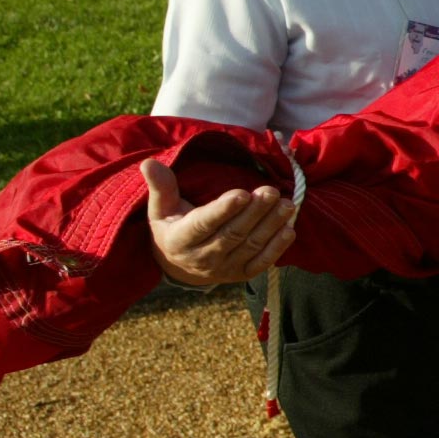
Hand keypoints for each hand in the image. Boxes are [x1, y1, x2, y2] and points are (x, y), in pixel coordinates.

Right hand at [143, 160, 296, 286]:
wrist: (178, 264)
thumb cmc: (171, 225)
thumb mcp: (160, 207)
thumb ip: (160, 186)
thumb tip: (149, 163)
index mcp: (180, 239)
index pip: (204, 224)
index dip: (223, 210)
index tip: (242, 193)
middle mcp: (202, 258)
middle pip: (233, 234)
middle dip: (254, 212)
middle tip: (271, 191)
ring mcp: (223, 269)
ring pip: (250, 246)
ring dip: (271, 226)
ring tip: (287, 205)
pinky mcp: (240, 274)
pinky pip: (261, 263)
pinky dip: (277, 248)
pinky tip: (289, 230)